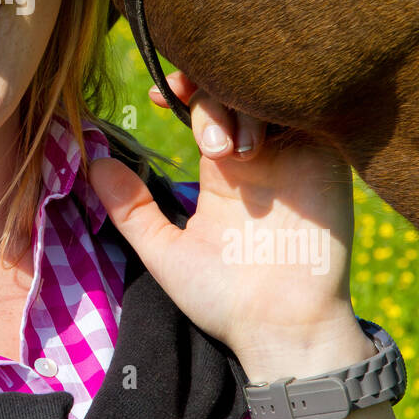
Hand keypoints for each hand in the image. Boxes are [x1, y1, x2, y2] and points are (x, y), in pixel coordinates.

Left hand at [89, 70, 368, 379]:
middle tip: (207, 144)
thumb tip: (93, 163)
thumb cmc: (223, 298)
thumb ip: (130, 209)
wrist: (281, 329)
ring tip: (231, 154)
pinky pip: (309, 115)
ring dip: (240, 110)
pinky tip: (257, 141)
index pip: (202, 106)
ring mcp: (292, 156)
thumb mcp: (165, 251)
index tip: (157, 96)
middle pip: (232, 92)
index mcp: (220, 170)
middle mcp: (257, 156)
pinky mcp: (325, 162)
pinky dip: (280, 112)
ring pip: (266, 97)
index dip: (182, 89)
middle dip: (209, 103)